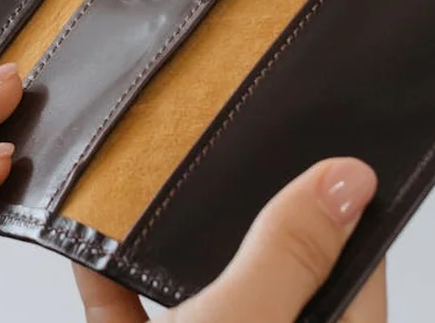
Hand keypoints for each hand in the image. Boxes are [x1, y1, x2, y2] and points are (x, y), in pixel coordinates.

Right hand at [74, 158, 385, 321]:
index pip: (350, 259)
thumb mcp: (243, 321)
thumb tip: (346, 178)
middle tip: (228, 130)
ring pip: (191, 282)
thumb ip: (288, 255)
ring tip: (159, 164)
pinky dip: (103, 272)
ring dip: (168, 235)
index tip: (320, 133)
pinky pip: (123, 305)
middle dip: (242, 203)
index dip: (338, 195)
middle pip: (265, 262)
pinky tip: (84, 230)